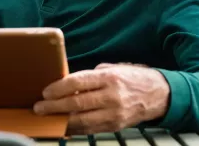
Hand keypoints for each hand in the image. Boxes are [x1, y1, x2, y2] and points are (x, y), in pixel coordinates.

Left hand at [33, 63, 169, 134]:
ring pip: (82, 120)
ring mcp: (114, 113)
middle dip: (54, 106)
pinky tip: (63, 126)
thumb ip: (92, 75)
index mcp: (109, 77)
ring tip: (47, 118)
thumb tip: (68, 82)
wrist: (159, 95)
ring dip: (61, 120)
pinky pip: (90, 129)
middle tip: (39, 107)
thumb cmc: (134, 78)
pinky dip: (75, 129)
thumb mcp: (113, 68)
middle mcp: (112, 96)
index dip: (59, 88)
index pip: (78, 82)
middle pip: (77, 103)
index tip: (46, 91)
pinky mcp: (115, 126)